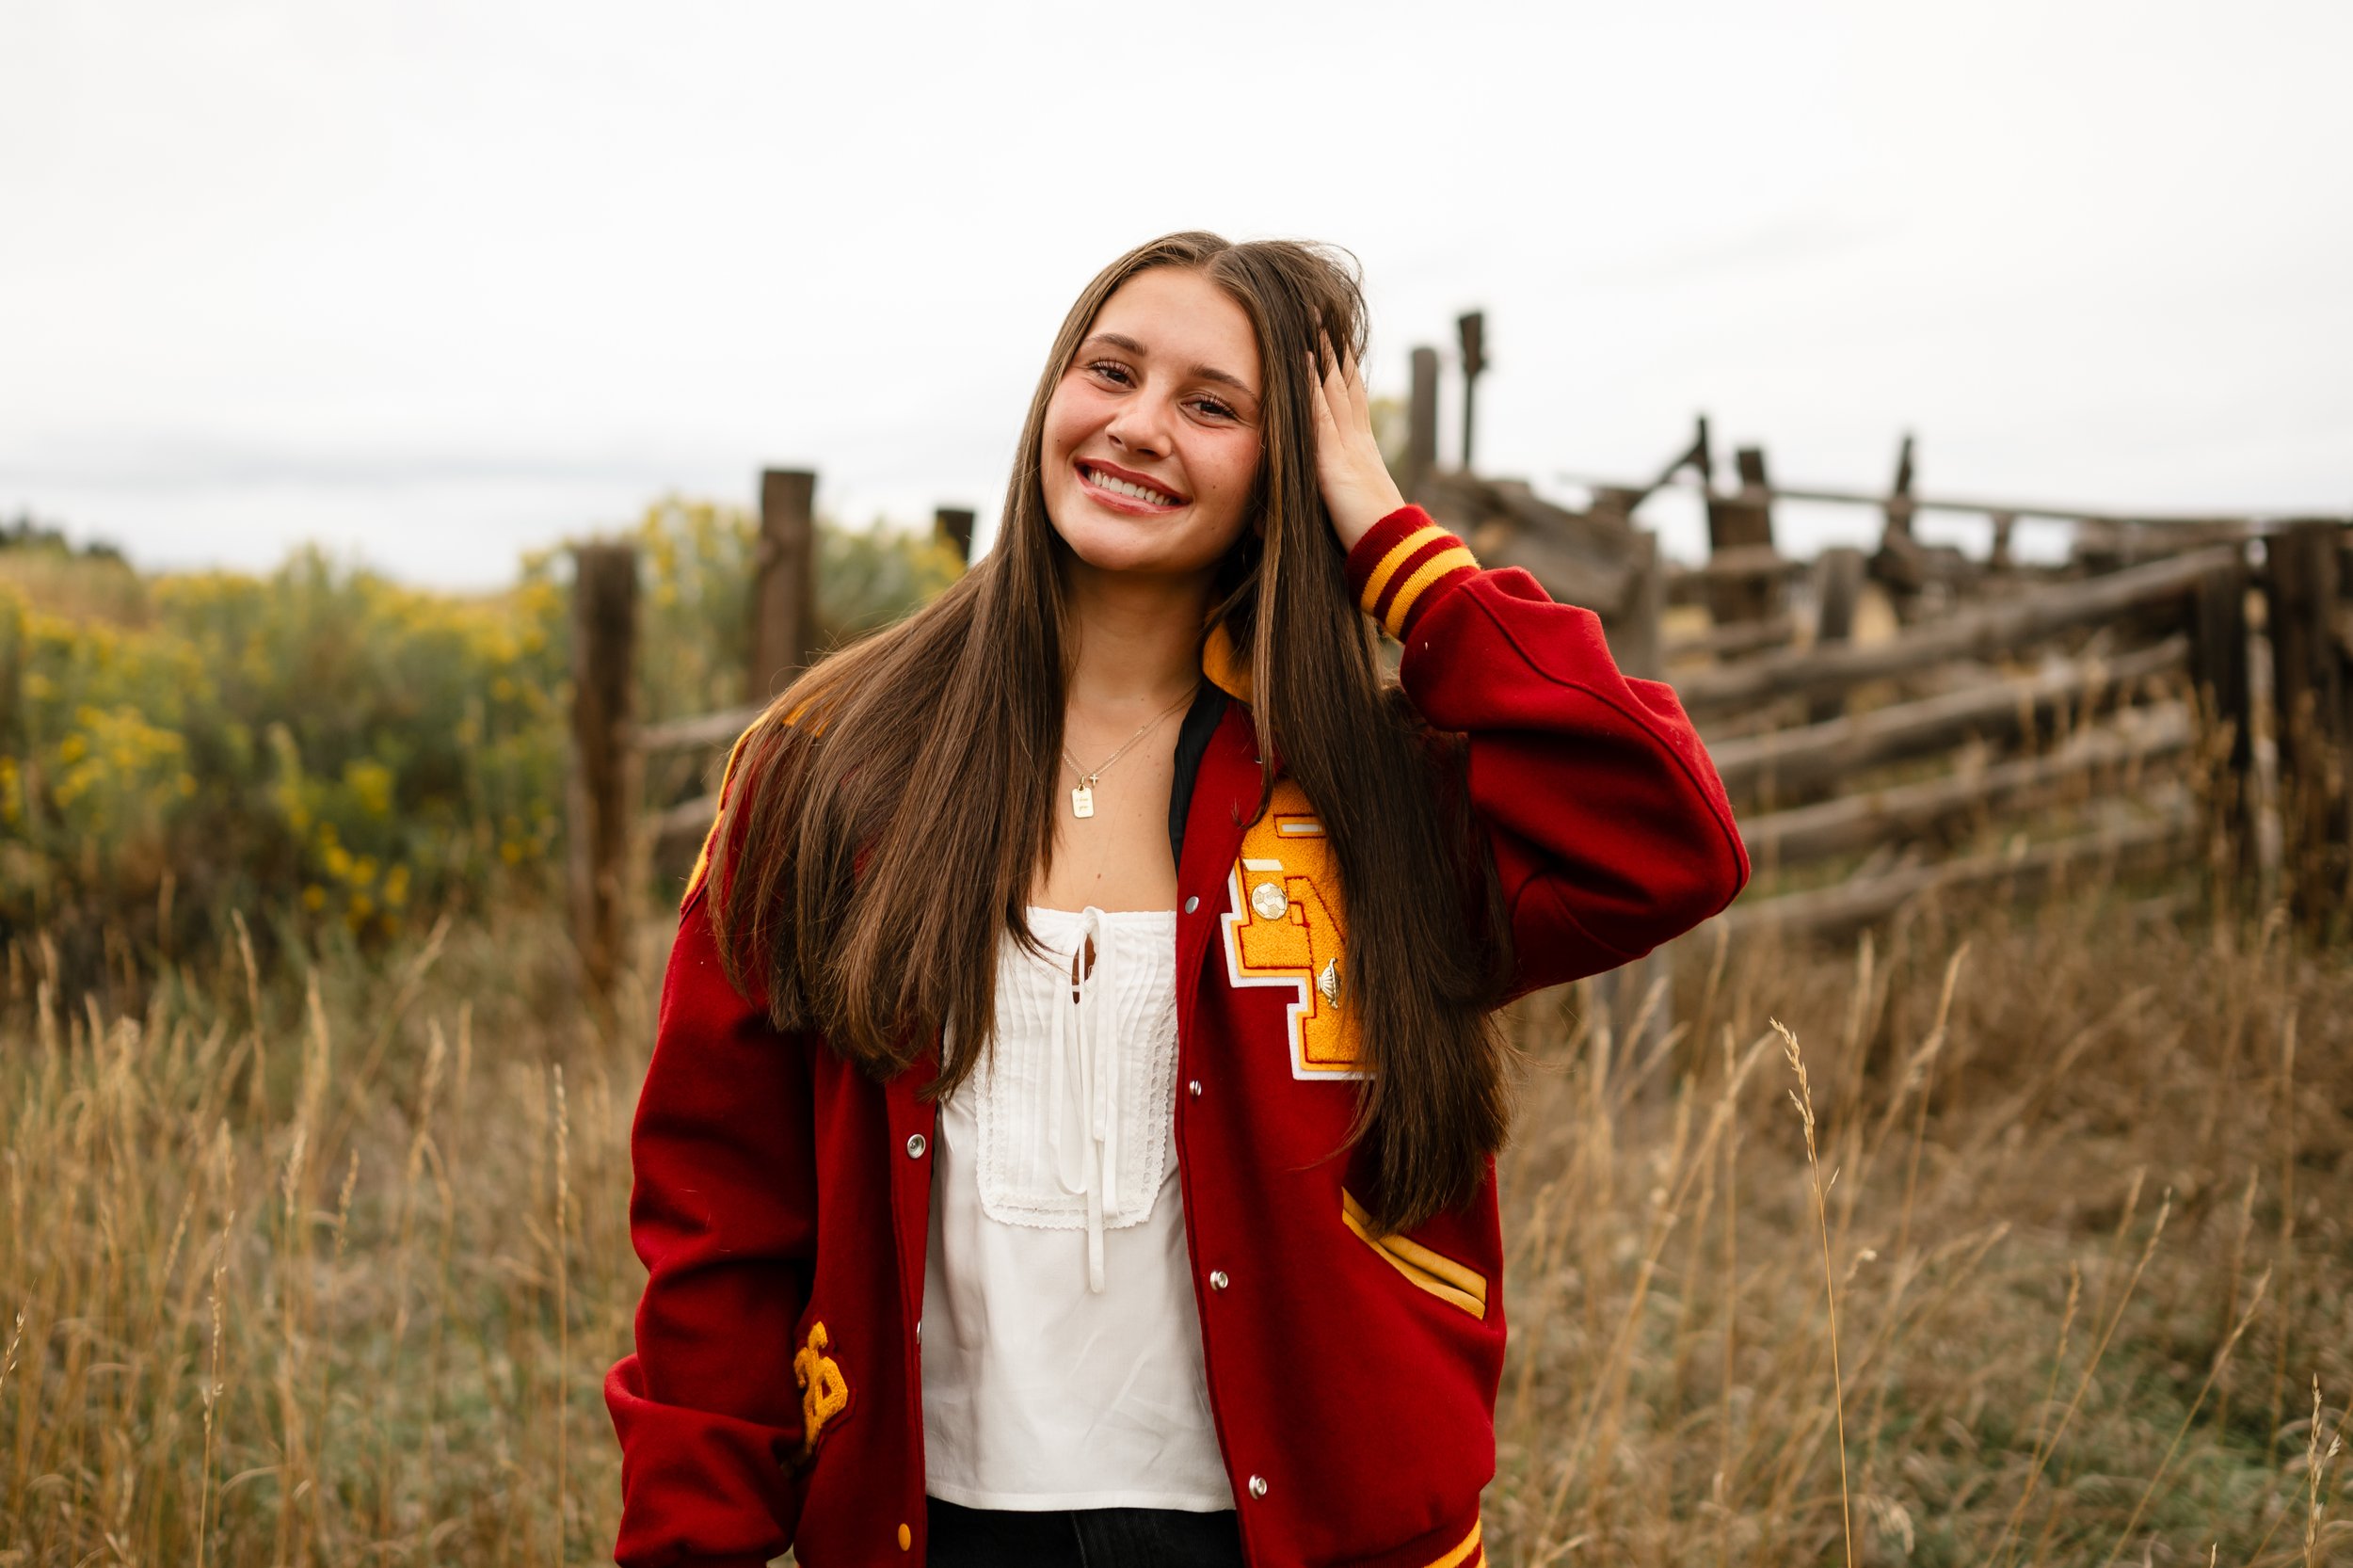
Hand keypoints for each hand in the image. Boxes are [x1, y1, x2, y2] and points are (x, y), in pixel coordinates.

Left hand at [1305, 322, 1407, 554]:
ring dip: (1323, 355)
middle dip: (1334, 350)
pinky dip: (1312, 385)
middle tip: (1324, 317)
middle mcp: (1358, 442)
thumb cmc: (1373, 543)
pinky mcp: (1334, 461)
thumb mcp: (1346, 513)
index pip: (1353, 402)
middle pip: (1345, 385)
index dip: (1344, 372)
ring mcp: (1348, 448)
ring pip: (1335, 389)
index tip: (1336, 344)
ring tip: (1314, 322)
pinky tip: (1304, 360)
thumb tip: (1290, 511)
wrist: (1394, 555)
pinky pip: (1322, 414)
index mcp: (1363, 453)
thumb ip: (1326, 501)